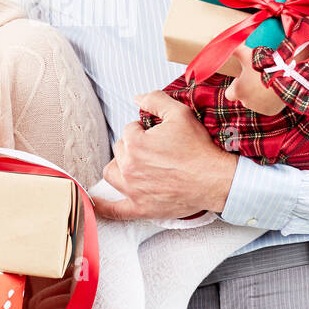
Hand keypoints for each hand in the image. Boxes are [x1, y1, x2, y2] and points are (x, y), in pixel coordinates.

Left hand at [98, 90, 236, 219]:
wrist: (214, 179)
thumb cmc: (198, 148)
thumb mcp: (180, 114)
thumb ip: (155, 100)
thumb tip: (137, 98)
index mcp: (135, 144)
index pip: (130, 130)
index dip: (145, 130)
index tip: (160, 136)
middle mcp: (129, 167)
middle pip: (120, 150)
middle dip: (134, 147)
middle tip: (156, 150)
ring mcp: (132, 190)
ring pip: (112, 173)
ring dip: (120, 166)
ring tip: (135, 165)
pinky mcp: (140, 208)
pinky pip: (114, 210)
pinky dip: (103, 207)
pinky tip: (94, 204)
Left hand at [224, 44, 285, 115]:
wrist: (288, 75)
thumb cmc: (265, 64)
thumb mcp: (247, 54)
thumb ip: (233, 49)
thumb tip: (216, 38)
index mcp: (238, 91)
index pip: (229, 94)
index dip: (235, 85)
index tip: (243, 77)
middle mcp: (246, 103)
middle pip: (243, 97)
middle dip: (248, 89)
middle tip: (258, 77)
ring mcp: (259, 108)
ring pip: (255, 102)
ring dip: (259, 95)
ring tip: (268, 81)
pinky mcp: (271, 112)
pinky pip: (267, 107)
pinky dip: (270, 101)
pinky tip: (275, 89)